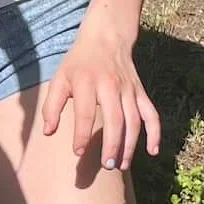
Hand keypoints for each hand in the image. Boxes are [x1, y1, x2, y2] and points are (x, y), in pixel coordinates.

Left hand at [40, 12, 160, 170]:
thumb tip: (48, 132)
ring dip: (130, 145)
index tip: (78, 152)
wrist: (106, 37)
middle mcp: (110, 86)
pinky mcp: (141, 92)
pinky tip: (152, 151)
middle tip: (107, 165)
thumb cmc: (78, 63)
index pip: (85, 113)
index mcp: (86, 82)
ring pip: (134, 120)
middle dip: (112, 145)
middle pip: (114, 119)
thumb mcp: (59, 78)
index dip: (82, 134)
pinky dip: (155, 133)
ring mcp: (129, 89)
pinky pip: (151, 114)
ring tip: (122, 165)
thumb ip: (51, 106)